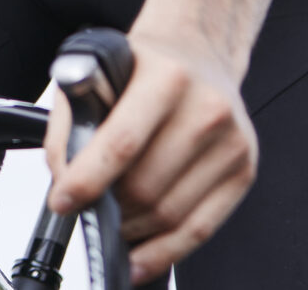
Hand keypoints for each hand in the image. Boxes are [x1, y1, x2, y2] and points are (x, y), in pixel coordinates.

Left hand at [42, 23, 257, 279]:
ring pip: (169, 215)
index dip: (87, 180)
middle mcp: (207, 108)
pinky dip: (164, 251)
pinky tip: (140, 256)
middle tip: (90, 206)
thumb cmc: (146, 64)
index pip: (122, 142)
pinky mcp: (243, 170)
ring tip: (114, 219)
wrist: (198, 51)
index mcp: (167, 76)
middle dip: (109, 207)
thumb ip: (71, 123)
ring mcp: (232, 143)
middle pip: (145, 187)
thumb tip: (64, 179)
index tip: (64, 201)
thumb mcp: (98, 72)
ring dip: (131, 229)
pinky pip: (200, 230)